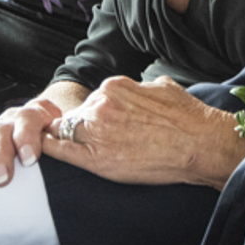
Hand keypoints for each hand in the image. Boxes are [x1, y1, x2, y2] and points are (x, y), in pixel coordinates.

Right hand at [0, 97, 65, 185]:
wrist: (47, 146)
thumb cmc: (59, 151)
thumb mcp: (65, 147)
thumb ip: (65, 150)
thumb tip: (74, 163)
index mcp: (40, 114)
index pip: (33, 117)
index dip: (29, 137)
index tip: (29, 160)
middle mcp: (16, 118)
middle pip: (6, 128)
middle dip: (3, 153)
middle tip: (3, 178)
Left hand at [40, 77, 244, 188]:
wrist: (200, 144)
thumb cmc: (188, 118)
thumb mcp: (161, 87)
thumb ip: (139, 88)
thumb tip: (137, 91)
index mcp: (114, 86)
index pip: (93, 99)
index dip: (98, 114)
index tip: (106, 125)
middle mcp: (101, 105)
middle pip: (78, 115)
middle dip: (86, 127)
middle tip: (105, 142)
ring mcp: (97, 131)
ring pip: (66, 131)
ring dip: (72, 139)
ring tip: (91, 151)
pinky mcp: (96, 158)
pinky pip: (60, 151)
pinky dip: (49, 150)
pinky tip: (44, 153)